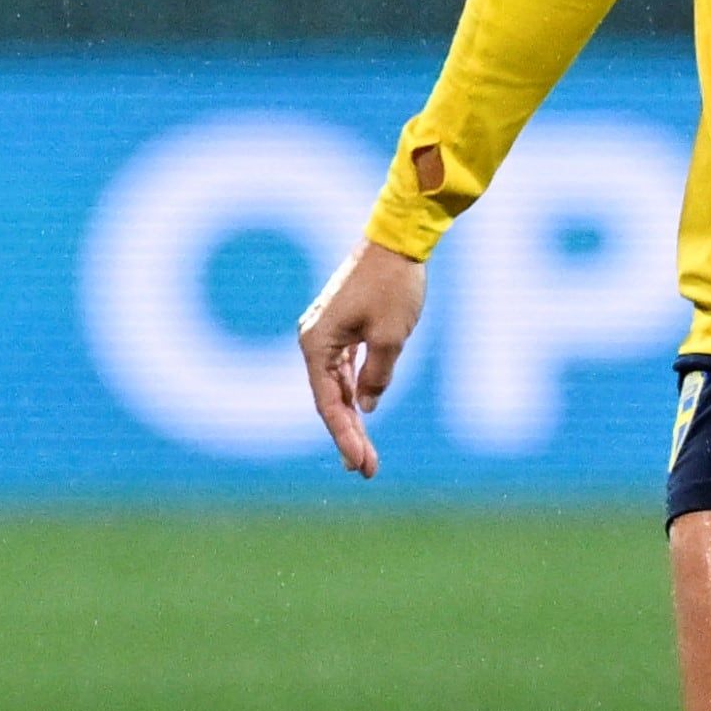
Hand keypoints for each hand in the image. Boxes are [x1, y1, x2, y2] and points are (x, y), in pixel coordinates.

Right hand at [298, 242, 428, 477]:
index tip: (360, 466)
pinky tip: (362, 414)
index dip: (345, 437)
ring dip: (350, 418)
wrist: (397, 239)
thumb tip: (365, 406)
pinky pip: (344, 368)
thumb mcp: (391, 338)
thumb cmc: (393, 285)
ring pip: (336, 386)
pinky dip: (353, 392)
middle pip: (329, 399)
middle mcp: (314, 340)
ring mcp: (326, 332)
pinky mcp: (342, 326)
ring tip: (364, 453)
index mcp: (317, 344)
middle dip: (348, 435)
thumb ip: (377, 378)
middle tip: (365, 471)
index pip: (328, 403)